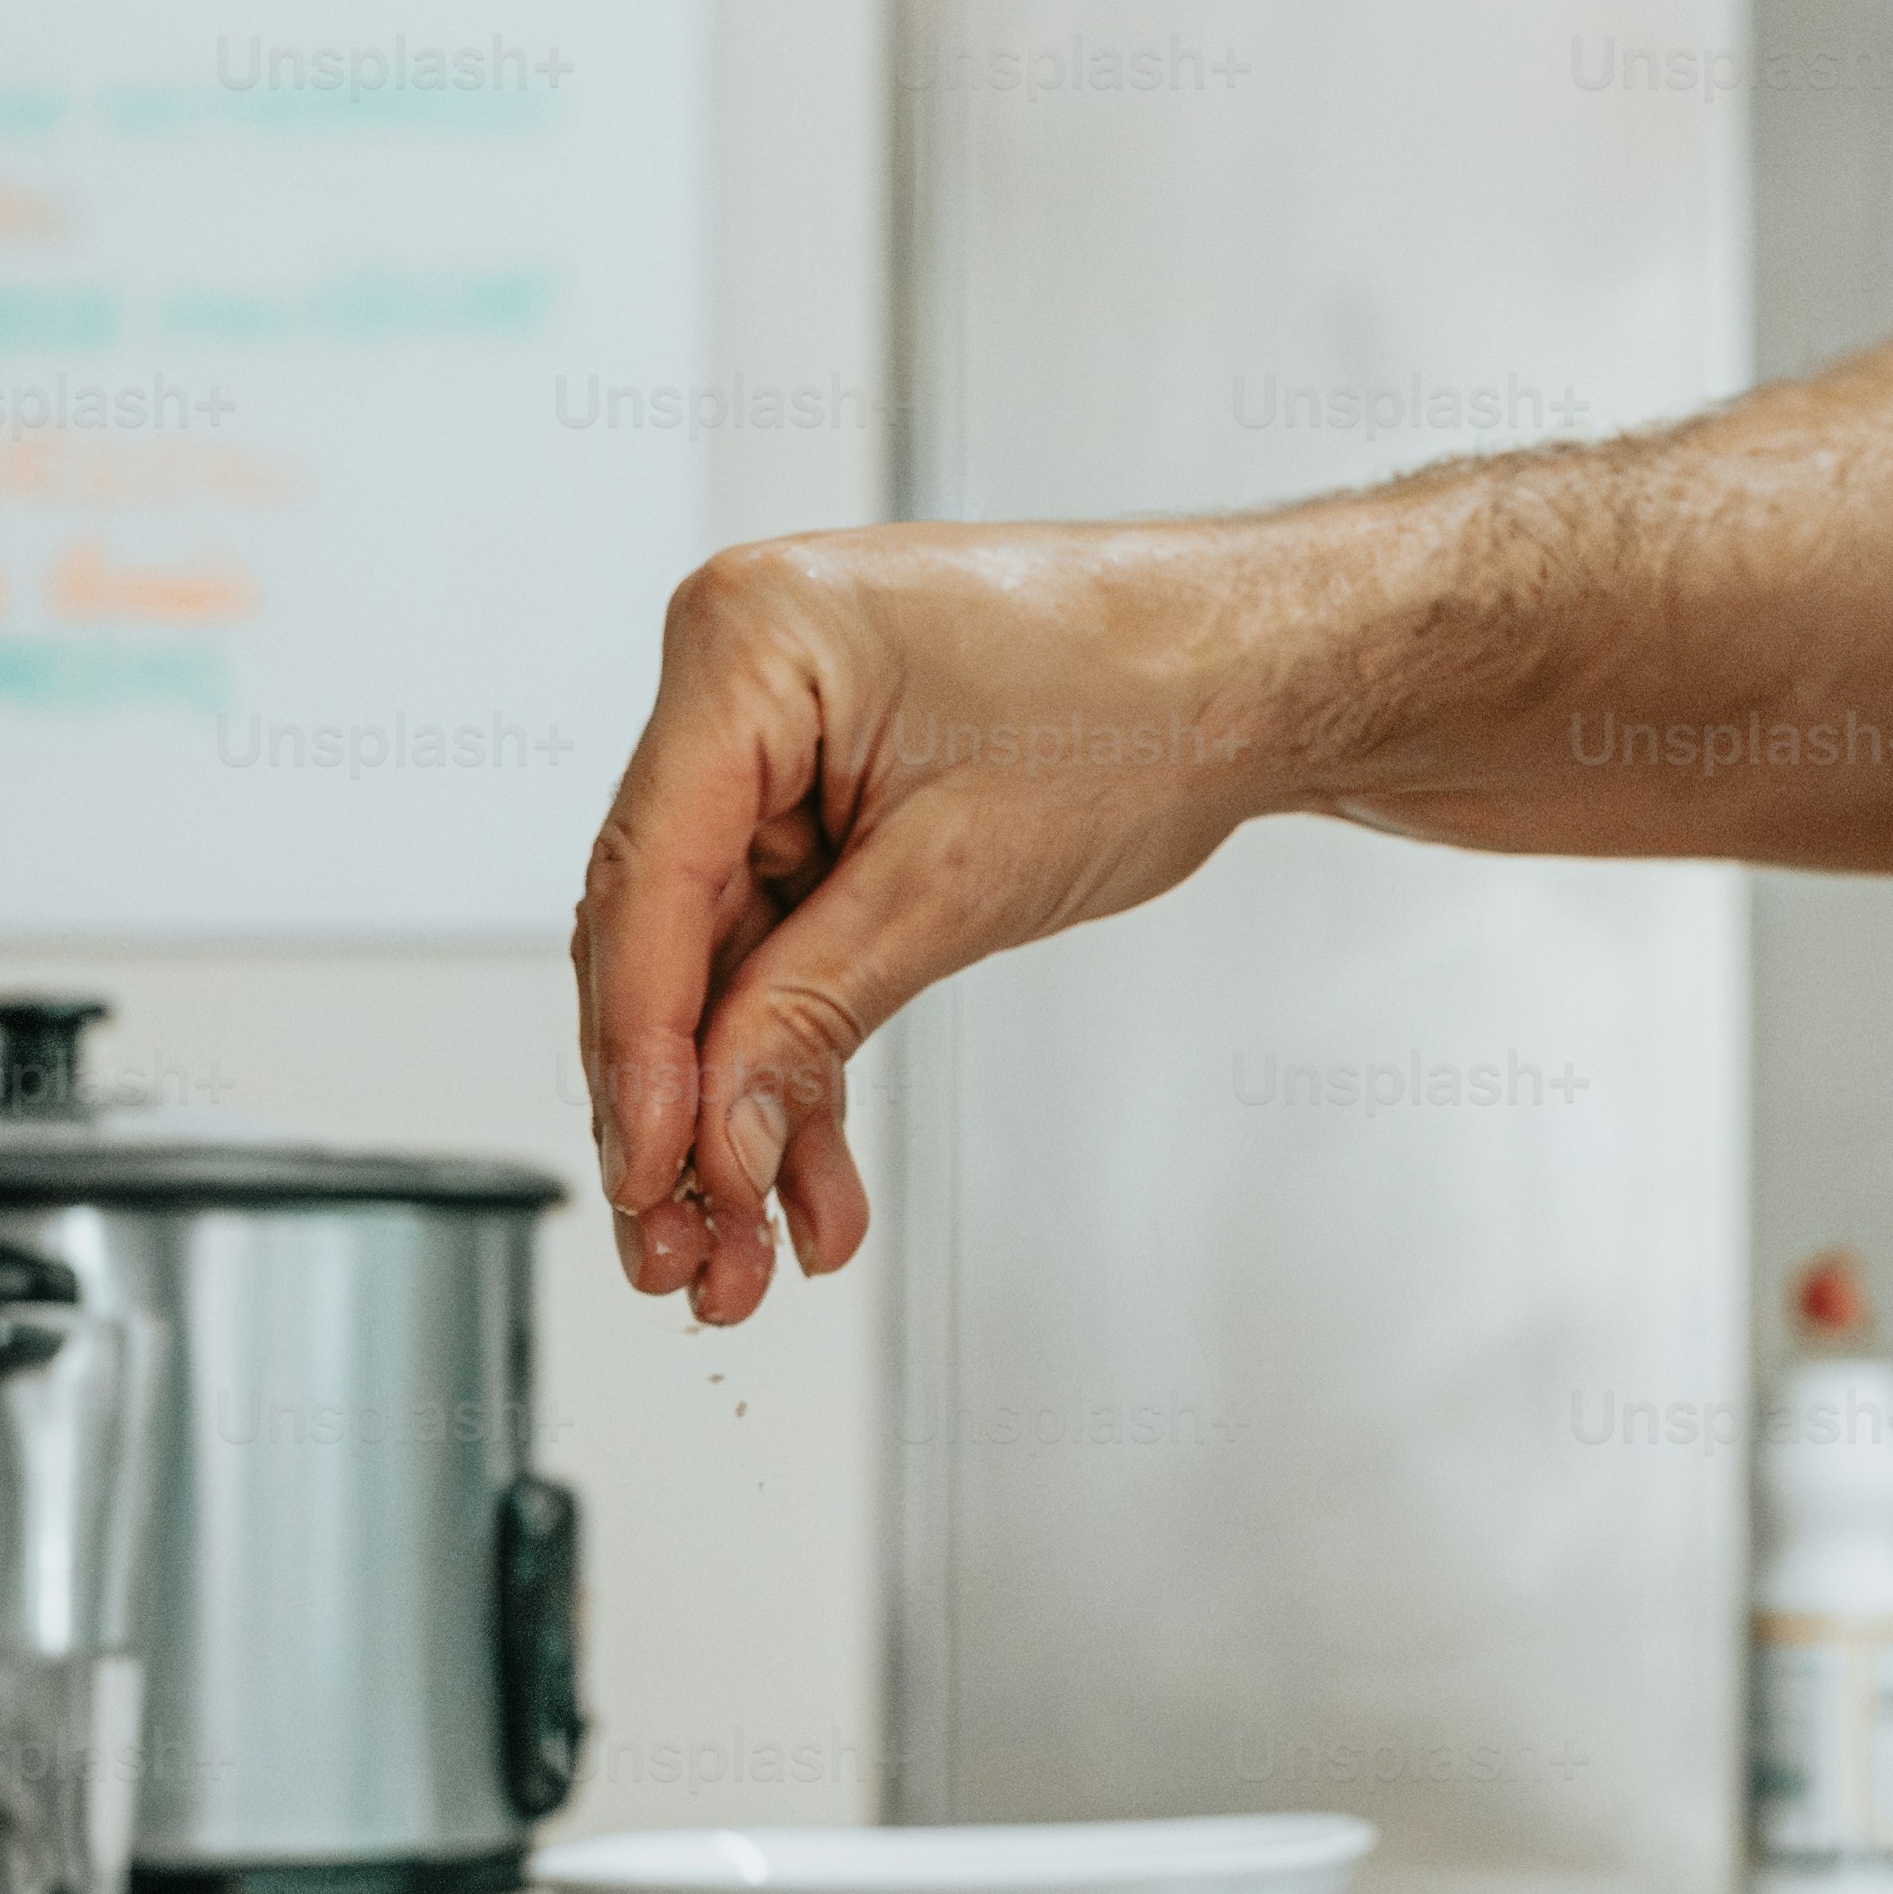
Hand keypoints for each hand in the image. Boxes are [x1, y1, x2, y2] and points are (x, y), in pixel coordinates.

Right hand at [574, 527, 1273, 1321]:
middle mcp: (740, 679)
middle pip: (665, 934)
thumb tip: (719, 1136)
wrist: (1253, 670)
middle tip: (687, 1250)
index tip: (647, 1176)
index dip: (638, 1053)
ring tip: (749, 1247)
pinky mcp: (827, 799)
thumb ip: (810, 1015)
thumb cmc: (1143, 699)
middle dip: (683, 1109)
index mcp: (748, 643)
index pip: (647, 882)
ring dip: (739, 1109)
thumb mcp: (955, 883)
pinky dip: (797, 1055)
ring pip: (724, 962)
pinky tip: (803, 1172)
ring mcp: (780, 741)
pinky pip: (786, 943)